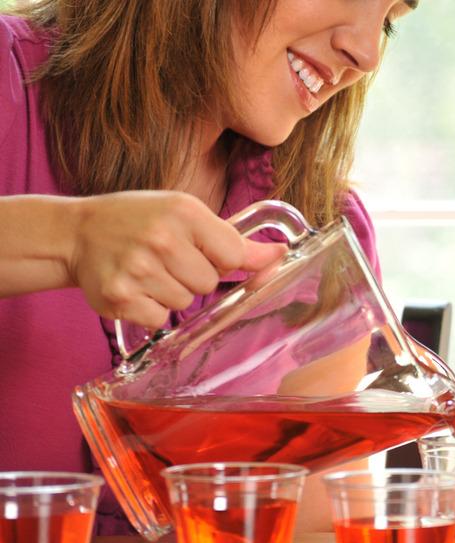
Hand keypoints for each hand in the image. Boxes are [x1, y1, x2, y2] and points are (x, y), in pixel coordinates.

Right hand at [68, 191, 285, 327]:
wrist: (78, 234)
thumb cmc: (140, 221)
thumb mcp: (186, 215)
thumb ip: (233, 239)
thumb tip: (279, 255)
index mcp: (184, 212)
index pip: (233, 256)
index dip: (223, 260)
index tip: (203, 252)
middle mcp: (161, 239)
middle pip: (209, 283)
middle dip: (194, 277)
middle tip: (167, 259)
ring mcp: (138, 270)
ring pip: (185, 303)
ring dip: (172, 293)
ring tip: (148, 271)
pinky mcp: (119, 298)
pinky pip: (161, 320)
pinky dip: (152, 310)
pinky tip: (136, 288)